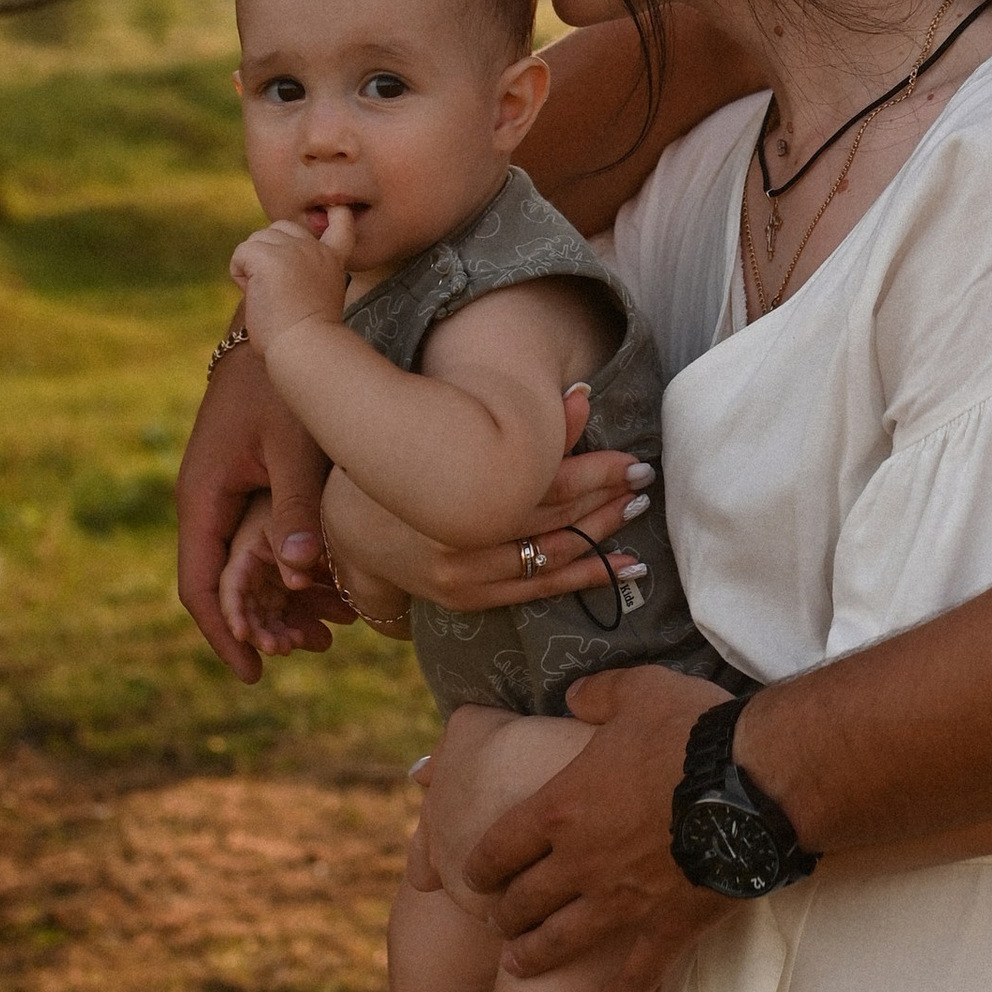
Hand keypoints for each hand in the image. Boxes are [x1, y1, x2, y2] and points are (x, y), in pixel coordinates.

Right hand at [177, 330, 335, 681]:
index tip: (253, 676)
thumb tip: (298, 576)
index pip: (200, 587)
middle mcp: (202, 498)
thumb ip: (297, 509)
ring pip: (239, 562)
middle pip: (219, 583)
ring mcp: (220, 487)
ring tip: (322, 630)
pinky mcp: (242, 476)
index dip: (225, 636)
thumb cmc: (284, 378)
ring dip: (274, 599)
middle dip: (256, 624)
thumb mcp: (297, 445)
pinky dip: (283, 565)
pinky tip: (323, 581)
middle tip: (303, 653)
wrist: (271, 321)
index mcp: (202, 496)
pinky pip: (252, 535)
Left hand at [230, 207, 355, 348]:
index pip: (340, 224)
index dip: (336, 215)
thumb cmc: (307, 337)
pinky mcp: (268, 258)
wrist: (306, 346)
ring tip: (267, 296)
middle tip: (277, 290)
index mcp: (331, 260)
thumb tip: (271, 269)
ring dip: (252, 266)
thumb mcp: (319, 297)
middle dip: (268, 252)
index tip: (337, 209)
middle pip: (279, 228)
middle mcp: (314, 248)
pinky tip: (255, 295)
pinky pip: (240, 254)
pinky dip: (239, 275)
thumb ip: (305, 274)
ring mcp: (292, 250)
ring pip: (256, 240)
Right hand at [310, 382, 651, 608]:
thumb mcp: (452, 434)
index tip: (633, 459)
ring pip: (550, 557)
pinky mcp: (466, 598)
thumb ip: (519, 421)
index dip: (596, 472)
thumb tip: (584, 393)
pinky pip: (536, 591)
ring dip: (600, 538)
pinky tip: (621, 569)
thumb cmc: (405, 467)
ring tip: (637, 515)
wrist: (347, 525)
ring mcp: (464, 576)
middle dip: (605, 500)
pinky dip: (583, 579)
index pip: (545, 484)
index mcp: (461, 494)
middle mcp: (464, 541)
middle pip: (553, 520)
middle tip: (644, 482)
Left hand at [464, 664, 726, 991]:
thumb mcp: (639, 692)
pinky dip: (622, 990)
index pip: (500, 846)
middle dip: (503, 914)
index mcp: (562, 806)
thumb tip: (573, 695)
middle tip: (498, 921)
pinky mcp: (667, 924)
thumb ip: (598, 695)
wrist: (754, 782)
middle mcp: (580, 861)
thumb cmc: (693, 732)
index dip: (479, 866)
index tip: (473, 876)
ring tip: (517, 965)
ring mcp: (622, 900)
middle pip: (523, 900)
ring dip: (534, 955)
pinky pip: (638, 968)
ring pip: (561, 940)